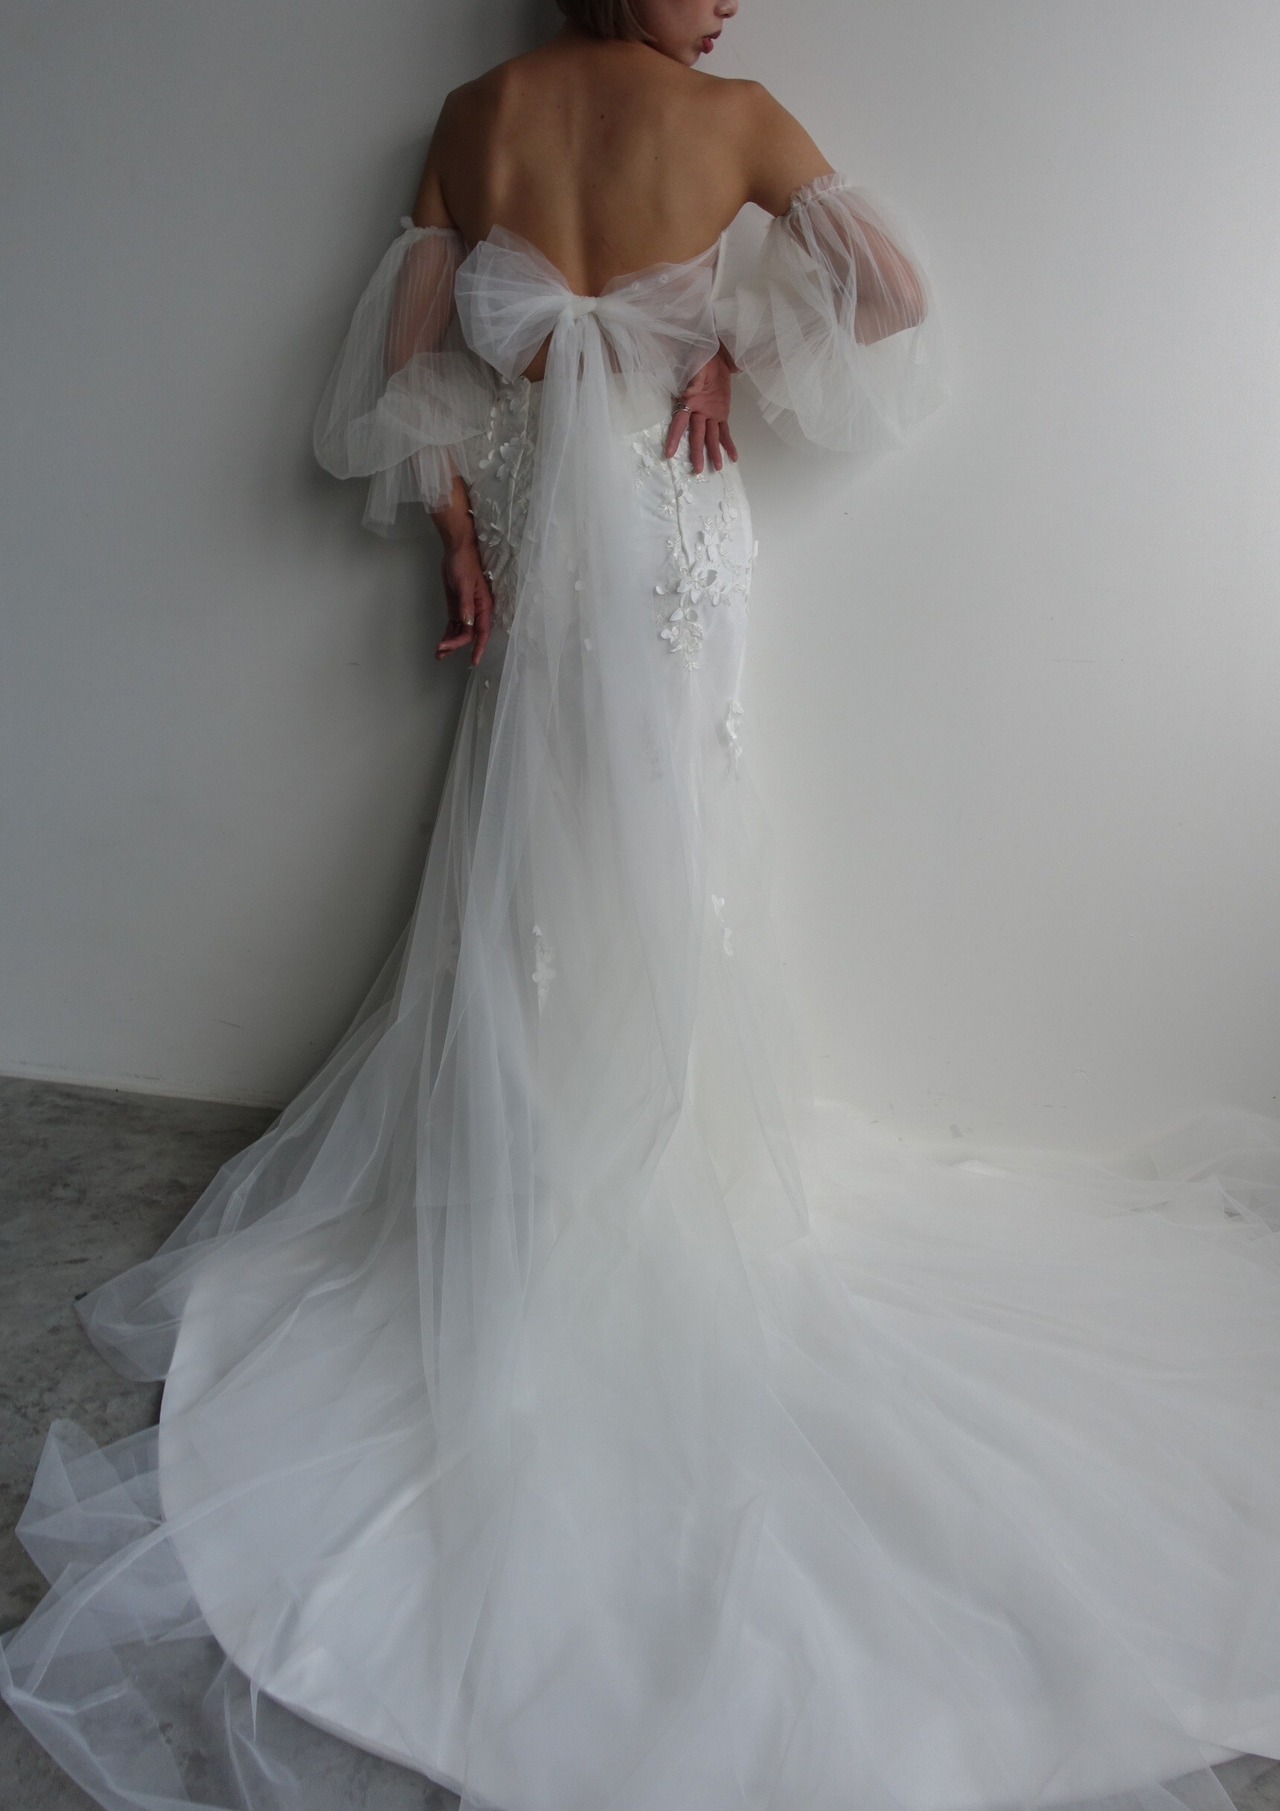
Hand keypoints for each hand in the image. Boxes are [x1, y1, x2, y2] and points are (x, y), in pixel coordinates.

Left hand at [435, 538, 494, 667]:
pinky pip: (454, 626)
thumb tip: (468, 624)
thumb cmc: (464, 564)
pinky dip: (448, 635)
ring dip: (451, 643)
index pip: (482, 632)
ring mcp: (466, 610)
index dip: (479, 647)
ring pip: (460, 633)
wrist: (456, 550)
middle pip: (468, 635)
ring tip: (438, 654)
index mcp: (483, 606)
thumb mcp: (465, 584)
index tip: (473, 661)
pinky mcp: (457, 608)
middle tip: (440, 651)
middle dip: (456, 644)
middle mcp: (476, 611)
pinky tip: (441, 644)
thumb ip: (466, 605)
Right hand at [665, 344, 739, 473]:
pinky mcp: (721, 414)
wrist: (714, 356)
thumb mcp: (696, 366)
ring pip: (711, 437)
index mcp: (689, 401)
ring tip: (717, 468)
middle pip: (696, 436)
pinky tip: (733, 457)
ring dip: (713, 452)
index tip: (669, 453)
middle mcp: (698, 412)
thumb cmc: (700, 358)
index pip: (679, 423)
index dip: (674, 437)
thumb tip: (689, 393)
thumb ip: (693, 381)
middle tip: (697, 470)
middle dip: (696, 452)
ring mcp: (710, 414)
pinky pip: (725, 431)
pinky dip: (728, 444)